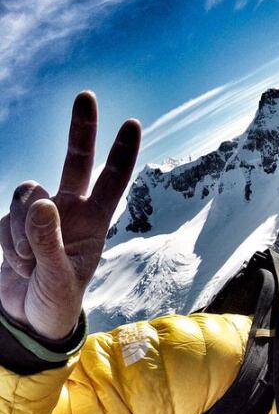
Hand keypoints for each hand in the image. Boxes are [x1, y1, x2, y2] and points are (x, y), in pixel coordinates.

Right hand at [0, 92, 140, 339]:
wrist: (26, 317)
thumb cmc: (55, 302)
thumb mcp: (58, 278)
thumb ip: (48, 241)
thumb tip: (41, 201)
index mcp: (95, 223)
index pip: (111, 182)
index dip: (120, 154)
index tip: (131, 123)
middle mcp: (70, 211)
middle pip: (75, 161)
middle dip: (81, 129)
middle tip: (88, 95)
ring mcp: (40, 214)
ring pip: (27, 196)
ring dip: (23, 233)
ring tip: (32, 264)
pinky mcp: (12, 221)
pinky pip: (6, 218)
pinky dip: (8, 243)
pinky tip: (18, 263)